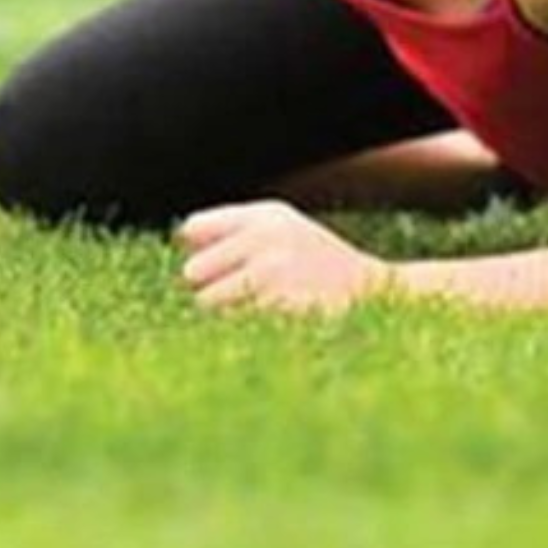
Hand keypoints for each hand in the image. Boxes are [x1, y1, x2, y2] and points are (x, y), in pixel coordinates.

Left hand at [178, 199, 388, 315]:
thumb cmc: (312, 259)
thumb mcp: (280, 227)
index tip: (209, 267)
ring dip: (222, 313)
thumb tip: (179, 236)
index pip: (194, 229)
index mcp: (264, 216)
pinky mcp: (277, 310)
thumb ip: (229, 228)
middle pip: (192, 272)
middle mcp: (267, 239)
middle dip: (207, 288)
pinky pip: (231, 325)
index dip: (199, 252)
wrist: (367, 291)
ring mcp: (273, 275)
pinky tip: (265, 325)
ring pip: (207, 304)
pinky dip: (240, 331)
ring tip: (253, 309)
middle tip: (236, 293)